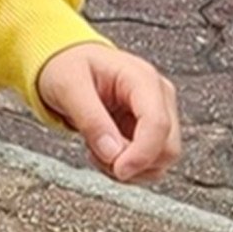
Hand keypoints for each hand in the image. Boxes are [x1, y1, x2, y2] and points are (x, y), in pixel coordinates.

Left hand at [37, 41, 182, 184]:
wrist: (65, 62)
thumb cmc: (66, 65)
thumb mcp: (67, 86)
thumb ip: (90, 119)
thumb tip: (113, 155)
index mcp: (141, 78)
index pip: (158, 124)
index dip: (142, 154)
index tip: (118, 170)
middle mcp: (158, 96)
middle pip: (167, 148)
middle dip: (132, 163)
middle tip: (95, 153)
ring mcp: (158, 115)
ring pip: (160, 162)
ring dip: (128, 168)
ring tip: (95, 149)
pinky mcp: (150, 132)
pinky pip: (148, 164)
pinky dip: (126, 168)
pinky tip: (104, 151)